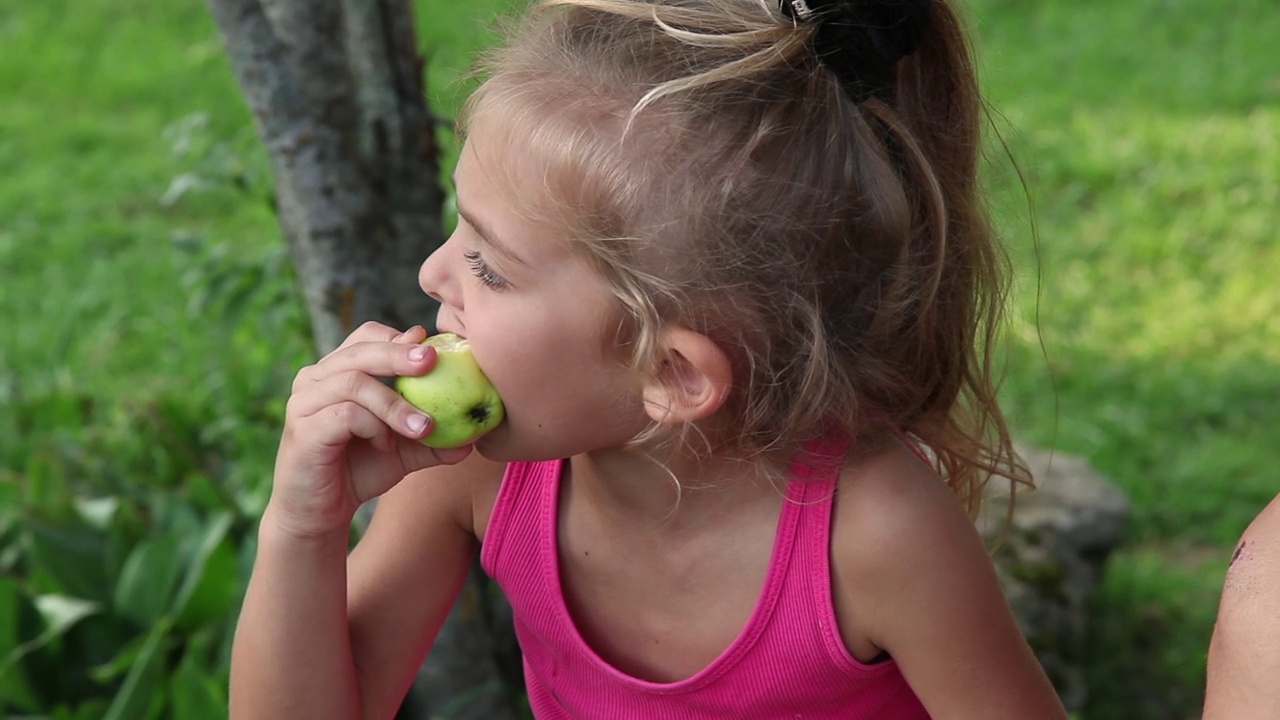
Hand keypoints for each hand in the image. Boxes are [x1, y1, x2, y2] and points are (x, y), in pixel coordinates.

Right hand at [267, 322, 472, 537]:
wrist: (321, 512)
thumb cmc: (361, 470)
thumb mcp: (405, 449)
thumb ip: (435, 437)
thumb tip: (477, 433)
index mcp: (338, 370)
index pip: (368, 336)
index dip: (400, 339)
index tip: (434, 349)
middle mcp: (316, 378)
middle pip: (361, 350)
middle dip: (400, 354)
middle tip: (433, 361)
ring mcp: (305, 401)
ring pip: (354, 382)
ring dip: (394, 402)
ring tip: (424, 427)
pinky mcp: (304, 429)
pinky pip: (345, 414)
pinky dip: (373, 425)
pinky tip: (387, 445)